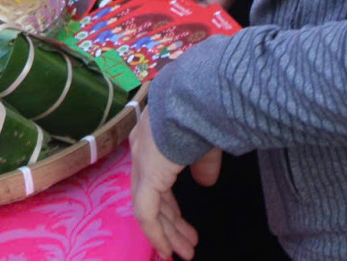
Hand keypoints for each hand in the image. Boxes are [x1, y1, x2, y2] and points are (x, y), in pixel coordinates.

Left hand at [131, 113, 220, 259]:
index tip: (183, 224)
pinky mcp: (148, 177)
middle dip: (171, 222)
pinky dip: (157, 233)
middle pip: (152, 195)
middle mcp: (141, 151)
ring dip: (168, 232)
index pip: (155, 177)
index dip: (169, 203)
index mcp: (153, 138)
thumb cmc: (205, 114)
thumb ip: (202, 164)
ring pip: (149, 207)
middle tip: (186, 244)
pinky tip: (168, 250)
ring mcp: (142, 164)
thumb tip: (204, 182)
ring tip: (184, 252)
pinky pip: (146, 213)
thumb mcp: (205, 142)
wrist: (198, 100)